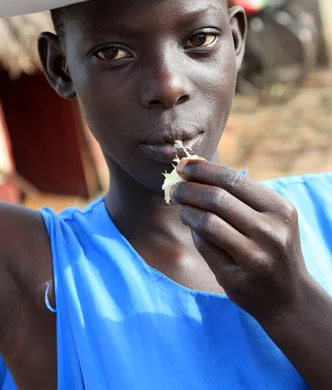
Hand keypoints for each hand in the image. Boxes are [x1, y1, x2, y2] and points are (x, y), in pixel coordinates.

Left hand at [172, 159, 310, 322]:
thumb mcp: (268, 215)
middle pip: (217, 198)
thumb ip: (237, 193)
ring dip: (187, 210)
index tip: (183, 166)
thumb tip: (195, 166)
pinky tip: (191, 226)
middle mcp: (271, 231)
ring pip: (207, 221)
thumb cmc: (270, 245)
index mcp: (279, 208)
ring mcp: (255, 256)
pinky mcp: (238, 277)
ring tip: (181, 206)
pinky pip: (205, 245)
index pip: (233, 178)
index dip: (202, 170)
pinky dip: (193, 231)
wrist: (289, 296)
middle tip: (175, 188)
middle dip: (189, 189)